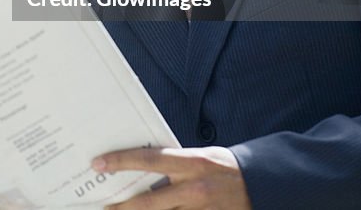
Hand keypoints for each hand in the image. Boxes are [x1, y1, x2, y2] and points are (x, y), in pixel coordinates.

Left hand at [94, 146, 250, 209]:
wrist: (262, 185)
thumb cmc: (224, 167)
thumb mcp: (199, 156)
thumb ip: (173, 164)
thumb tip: (140, 168)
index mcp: (191, 163)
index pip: (147, 160)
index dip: (120, 161)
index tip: (98, 163)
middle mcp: (194, 189)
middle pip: (147, 203)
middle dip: (121, 206)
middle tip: (103, 205)